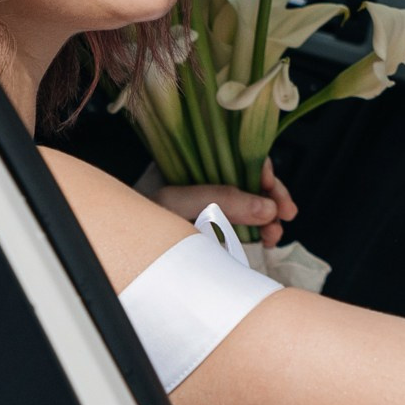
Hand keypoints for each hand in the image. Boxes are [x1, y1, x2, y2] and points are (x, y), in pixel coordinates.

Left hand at [149, 161, 297, 246]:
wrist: (117, 246)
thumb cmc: (140, 215)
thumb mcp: (180, 202)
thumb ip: (223, 201)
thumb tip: (268, 208)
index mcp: (200, 166)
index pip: (242, 158)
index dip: (264, 171)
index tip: (274, 191)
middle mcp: (209, 183)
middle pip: (253, 183)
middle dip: (273, 199)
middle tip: (286, 217)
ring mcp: (212, 207)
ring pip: (252, 207)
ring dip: (268, 220)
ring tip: (273, 237)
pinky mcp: (212, 231)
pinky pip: (242, 227)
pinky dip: (257, 234)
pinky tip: (263, 242)